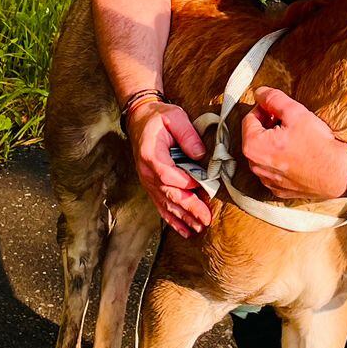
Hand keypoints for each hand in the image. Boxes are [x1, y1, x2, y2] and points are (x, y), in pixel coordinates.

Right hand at [127, 99, 212, 237]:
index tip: (202, 188)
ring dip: (183, 218)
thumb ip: (188, 135)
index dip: (185, 183)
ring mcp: (148, 181)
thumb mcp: (174, 117)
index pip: (168, 175)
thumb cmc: (158, 117)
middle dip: (189, 209)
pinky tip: (184, 230)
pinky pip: (161, 206)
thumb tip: (200, 155)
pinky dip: (173, 219)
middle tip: (206, 220)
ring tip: (199, 229)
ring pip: (166, 204)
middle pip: (169, 194)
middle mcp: (147, 172)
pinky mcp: (151, 186)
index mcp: (151, 155)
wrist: (140, 119)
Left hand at [241, 87, 346, 201]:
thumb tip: (260, 93)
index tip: (277, 109)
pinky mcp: (278, 189)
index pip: (249, 119)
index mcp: (254, 146)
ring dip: (273, 143)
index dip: (263, 109)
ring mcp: (267, 180)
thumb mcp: (295, 112)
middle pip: (254, 137)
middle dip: (267, 127)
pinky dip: (280, 160)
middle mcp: (255, 166)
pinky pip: (273, 170)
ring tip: (294, 138)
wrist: (338, 174)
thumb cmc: (317, 144)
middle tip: (287, 122)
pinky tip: (296, 155)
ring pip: (263, 154)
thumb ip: (273, 99)